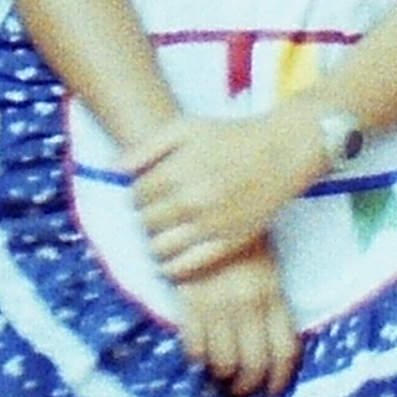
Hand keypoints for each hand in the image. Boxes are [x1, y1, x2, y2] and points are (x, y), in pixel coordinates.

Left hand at [130, 109, 315, 285]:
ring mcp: (209, 225)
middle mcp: (189, 201)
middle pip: (145, 222)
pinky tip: (170, 259)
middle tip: (160, 211)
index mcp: (176, 172)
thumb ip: (147, 147)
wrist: (280, 152)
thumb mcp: (185, 128)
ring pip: (158, 247)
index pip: (135, 196)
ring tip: (164, 233)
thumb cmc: (230, 137)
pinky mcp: (227, 243)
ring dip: (155, 242)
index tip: (151, 192)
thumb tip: (115, 170)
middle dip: (146, 217)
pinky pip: (185, 266)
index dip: (139, 194)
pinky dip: (171, 267)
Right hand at [169, 249, 297, 396]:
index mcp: (272, 294)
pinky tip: (197, 357)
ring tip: (219, 377)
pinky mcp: (190, 300)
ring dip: (221, 376)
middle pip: (254, 364)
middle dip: (248, 385)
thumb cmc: (238, 239)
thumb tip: (268, 344)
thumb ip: (270, 304)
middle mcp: (249, 304)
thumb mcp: (266, 268)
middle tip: (242, 392)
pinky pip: (194, 345)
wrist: (203, 210)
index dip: (279, 379)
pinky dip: (197, 358)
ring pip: (224, 361)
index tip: (272, 392)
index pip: (284, 350)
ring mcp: (219, 304)